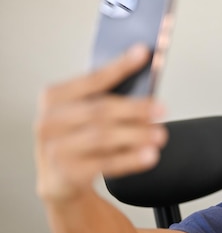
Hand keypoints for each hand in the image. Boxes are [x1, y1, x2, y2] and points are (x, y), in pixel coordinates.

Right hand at [34, 45, 167, 204]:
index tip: (144, 53)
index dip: (119, 66)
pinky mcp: (66, 173)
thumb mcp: (84, 114)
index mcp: (54, 97)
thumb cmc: (78, 138)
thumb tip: (146, 84)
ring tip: (160, 135)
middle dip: (135, 108)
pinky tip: (150, 156)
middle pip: (99, 110)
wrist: (59, 179)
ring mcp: (55, 148)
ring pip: (103, 137)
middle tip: (161, 109)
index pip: (92, 78)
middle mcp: (49, 121)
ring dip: (136, 134)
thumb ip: (108, 97)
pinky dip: (131, 159)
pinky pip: (106, 164)